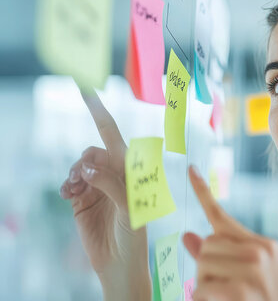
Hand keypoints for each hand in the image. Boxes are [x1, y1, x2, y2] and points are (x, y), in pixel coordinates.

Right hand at [59, 88, 150, 298]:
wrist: (119, 264)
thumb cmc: (134, 236)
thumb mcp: (130, 208)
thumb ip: (111, 182)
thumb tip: (86, 166)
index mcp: (132, 170)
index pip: (114, 136)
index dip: (99, 113)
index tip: (86, 89)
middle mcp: (115, 174)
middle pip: (94, 151)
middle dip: (86, 161)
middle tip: (84, 181)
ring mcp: (97, 185)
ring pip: (79, 165)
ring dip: (74, 174)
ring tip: (76, 191)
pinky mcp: (82, 199)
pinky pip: (69, 182)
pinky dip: (66, 185)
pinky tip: (68, 195)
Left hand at [183, 166, 277, 300]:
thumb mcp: (241, 278)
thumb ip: (215, 257)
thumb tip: (188, 236)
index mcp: (262, 246)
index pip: (223, 218)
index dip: (203, 193)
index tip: (190, 171)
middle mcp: (262, 252)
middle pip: (207, 244)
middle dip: (206, 268)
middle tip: (225, 288)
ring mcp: (255, 271)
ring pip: (203, 264)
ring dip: (205, 286)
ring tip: (226, 298)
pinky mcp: (244, 291)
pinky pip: (202, 289)